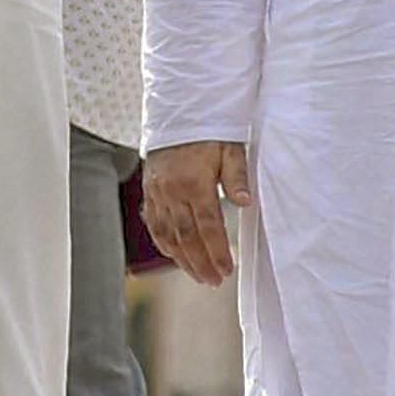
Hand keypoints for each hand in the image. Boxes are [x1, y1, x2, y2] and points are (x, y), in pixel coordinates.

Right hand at [140, 142, 251, 287]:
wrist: (178, 113)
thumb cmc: (209, 132)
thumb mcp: (230, 149)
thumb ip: (237, 177)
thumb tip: (245, 203)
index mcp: (194, 183)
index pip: (207, 226)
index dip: (217, 251)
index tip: (227, 270)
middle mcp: (172, 191)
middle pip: (185, 236)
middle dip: (200, 262)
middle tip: (213, 281)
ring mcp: (157, 192)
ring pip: (167, 234)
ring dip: (182, 258)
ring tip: (197, 275)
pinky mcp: (149, 191)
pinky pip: (154, 223)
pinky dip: (163, 242)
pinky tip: (174, 255)